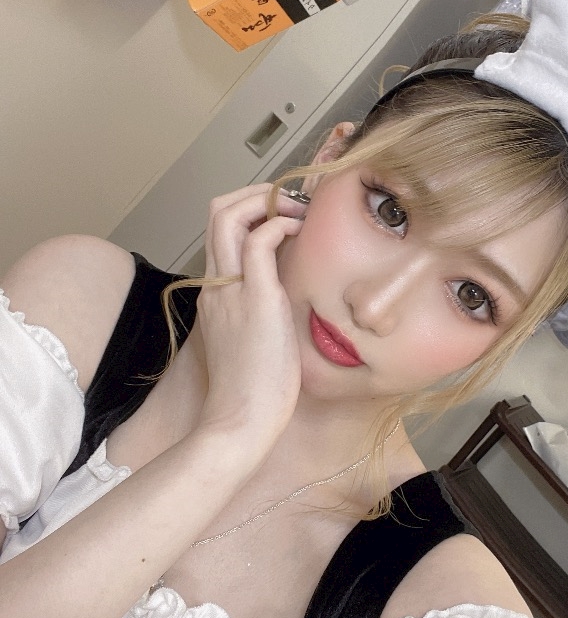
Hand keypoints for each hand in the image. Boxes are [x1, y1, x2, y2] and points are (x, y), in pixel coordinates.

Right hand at [195, 184, 305, 457]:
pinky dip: (280, 224)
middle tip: (292, 205)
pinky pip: (258, 241)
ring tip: (298, 212)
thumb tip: (290, 298)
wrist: (241, 422)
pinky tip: (301, 233)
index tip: (285, 218)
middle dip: (255, 194)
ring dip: (266, 200)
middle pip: (216, 212)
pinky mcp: (255, 298)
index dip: (250, 211)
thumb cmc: (254, 392)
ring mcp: (231, 289)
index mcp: (215, 294)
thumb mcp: (255, 341)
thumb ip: (262, 313)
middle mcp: (216, 284)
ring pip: (227, 215)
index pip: (220, 232)